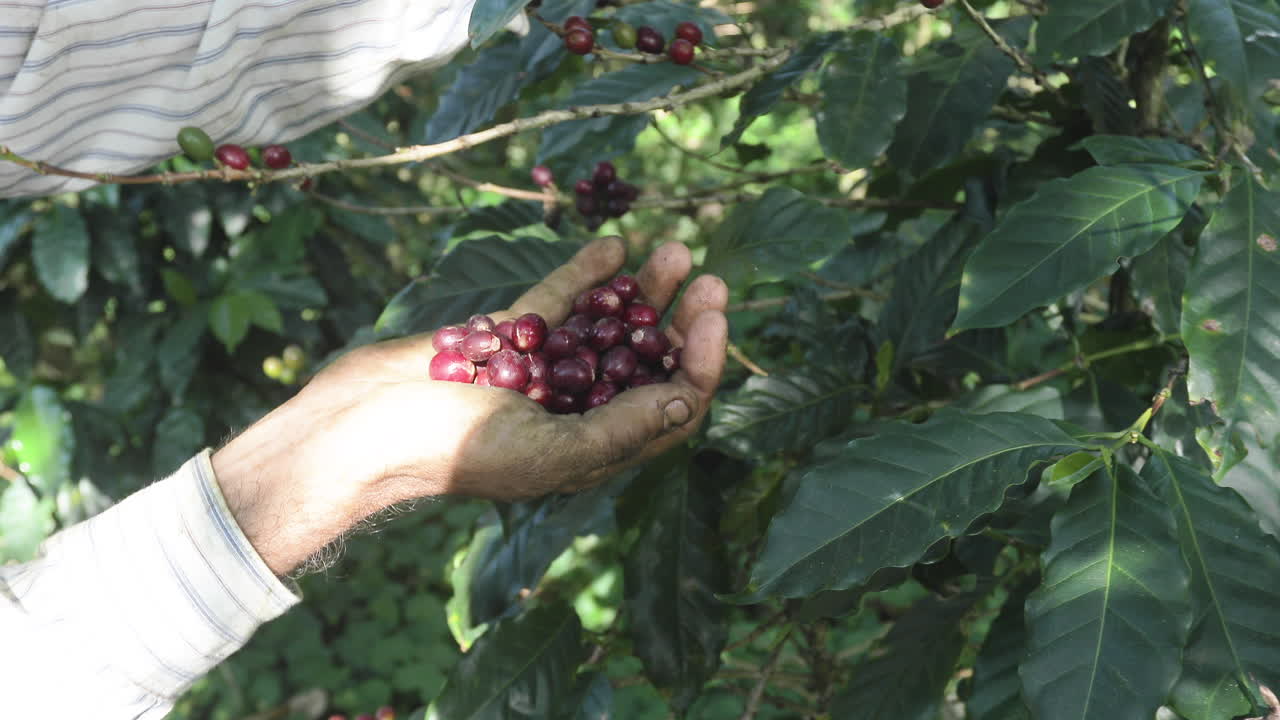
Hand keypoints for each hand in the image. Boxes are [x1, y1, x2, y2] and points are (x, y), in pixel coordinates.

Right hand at [211, 237, 727, 574]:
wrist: (365, 428)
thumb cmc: (454, 454)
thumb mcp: (548, 453)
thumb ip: (620, 429)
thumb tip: (689, 402)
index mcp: (594, 447)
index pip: (669, 405)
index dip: (699, 363)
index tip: (712, 318)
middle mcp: (577, 408)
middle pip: (646, 360)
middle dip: (681, 320)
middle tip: (709, 279)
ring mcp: (542, 369)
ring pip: (607, 326)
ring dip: (641, 291)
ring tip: (675, 249)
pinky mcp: (506, 336)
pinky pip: (556, 302)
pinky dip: (585, 275)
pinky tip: (613, 246)